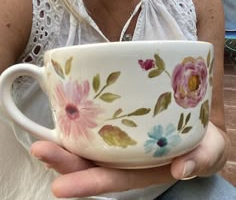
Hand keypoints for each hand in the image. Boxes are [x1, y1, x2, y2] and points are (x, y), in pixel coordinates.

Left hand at [30, 122, 229, 197]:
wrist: (200, 127)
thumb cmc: (203, 143)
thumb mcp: (209, 152)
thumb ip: (200, 160)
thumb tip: (184, 168)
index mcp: (143, 169)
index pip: (111, 179)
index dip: (86, 183)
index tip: (60, 187)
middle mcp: (127, 156)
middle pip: (92, 161)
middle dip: (65, 160)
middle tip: (41, 149)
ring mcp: (122, 139)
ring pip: (89, 143)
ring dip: (66, 140)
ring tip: (45, 136)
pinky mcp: (123, 122)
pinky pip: (99, 123)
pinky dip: (82, 122)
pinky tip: (69, 114)